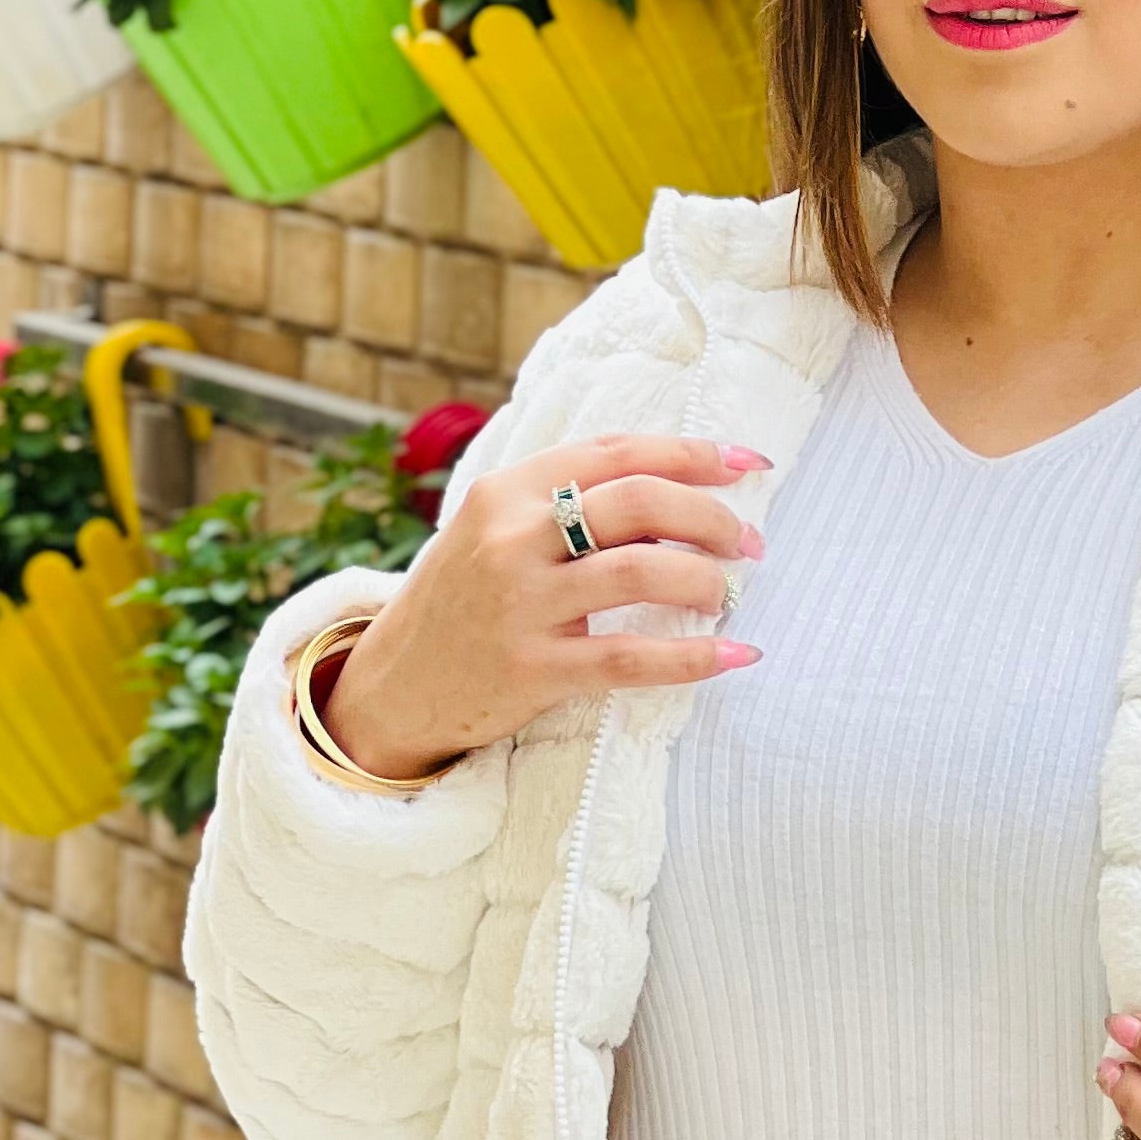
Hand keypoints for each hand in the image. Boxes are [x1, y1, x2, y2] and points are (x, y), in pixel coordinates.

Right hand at [319, 433, 766, 779]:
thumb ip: (561, 503)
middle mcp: (511, 538)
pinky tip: (734, 654)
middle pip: (638, 503)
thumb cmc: (463, 601)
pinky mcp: (532, 669)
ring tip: (726, 592)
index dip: (690, 453)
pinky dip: (692, 656)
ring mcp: (519, 604)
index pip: (615, 453)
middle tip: (747, 541)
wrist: (392, 686)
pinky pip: (629, 657)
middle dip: (710, 517)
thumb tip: (671, 486)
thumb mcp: (493, 530)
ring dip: (704, 579)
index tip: (746, 464)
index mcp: (505, 491)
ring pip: (640, 573)